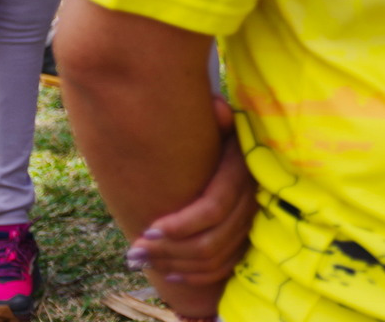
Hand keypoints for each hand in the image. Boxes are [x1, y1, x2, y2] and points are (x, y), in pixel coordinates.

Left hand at [127, 98, 257, 291]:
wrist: (241, 146)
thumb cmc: (220, 132)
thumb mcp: (222, 121)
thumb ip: (216, 116)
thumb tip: (216, 108)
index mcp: (241, 173)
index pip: (213, 209)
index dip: (181, 225)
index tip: (148, 229)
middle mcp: (250, 201)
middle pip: (211, 242)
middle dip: (169, 250)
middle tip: (134, 251)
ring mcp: (249, 222)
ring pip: (214, 259)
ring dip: (176, 265)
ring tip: (143, 260)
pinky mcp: (244, 237)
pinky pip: (223, 267)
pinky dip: (195, 276)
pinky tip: (168, 272)